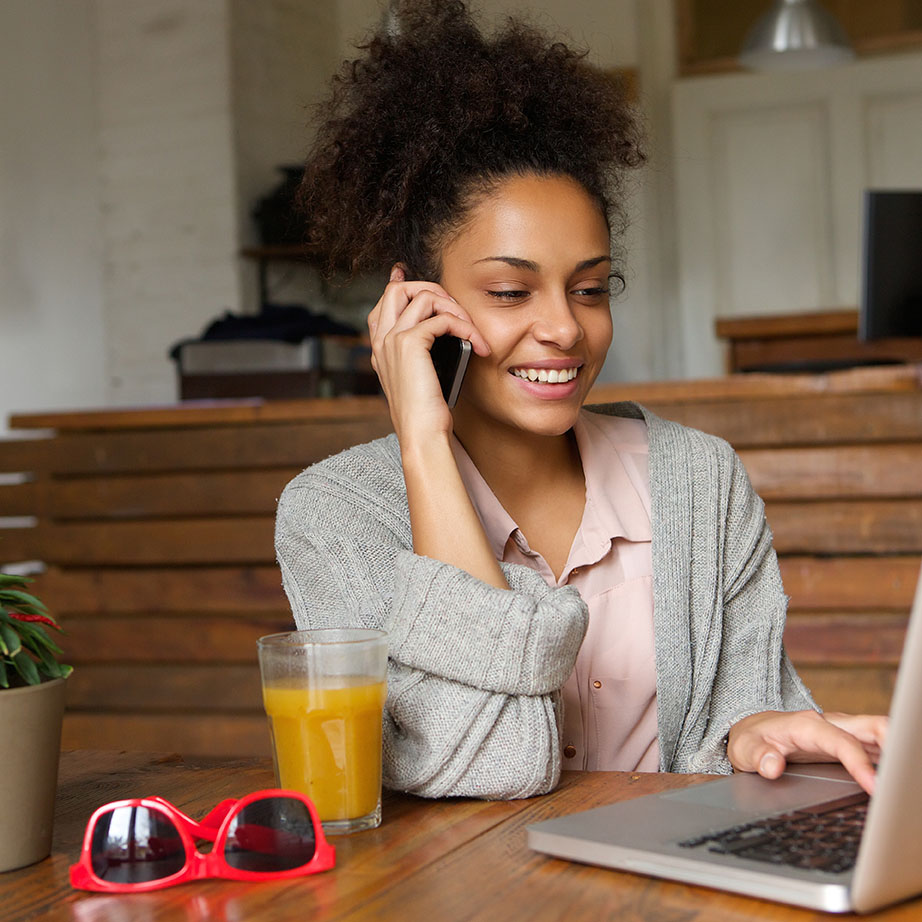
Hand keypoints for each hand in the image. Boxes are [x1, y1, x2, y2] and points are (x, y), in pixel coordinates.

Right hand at [367, 265, 490, 443]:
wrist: (422, 433)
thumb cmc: (428, 413)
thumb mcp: (424, 378)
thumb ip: (426, 354)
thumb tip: (447, 333)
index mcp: (381, 349)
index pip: (383, 305)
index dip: (397, 285)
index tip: (404, 271)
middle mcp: (382, 341)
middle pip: (398, 289)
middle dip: (431, 288)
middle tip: (456, 308)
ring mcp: (393, 340)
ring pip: (423, 296)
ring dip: (455, 307)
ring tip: (472, 330)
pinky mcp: (410, 343)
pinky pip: (442, 318)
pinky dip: (465, 326)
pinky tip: (478, 344)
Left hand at [727, 710, 887, 794]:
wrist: (753, 730)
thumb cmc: (752, 739)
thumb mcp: (745, 749)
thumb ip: (758, 756)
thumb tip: (772, 766)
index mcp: (807, 726)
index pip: (842, 742)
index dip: (861, 764)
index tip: (875, 787)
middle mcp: (830, 724)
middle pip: (873, 726)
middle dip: (896, 745)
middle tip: (903, 778)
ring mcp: (842, 731)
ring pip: (880, 733)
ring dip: (897, 752)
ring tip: (904, 781)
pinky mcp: (848, 740)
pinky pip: (877, 745)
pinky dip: (891, 758)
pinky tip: (895, 778)